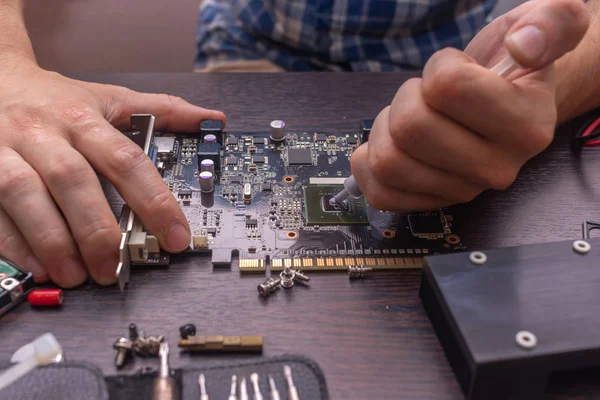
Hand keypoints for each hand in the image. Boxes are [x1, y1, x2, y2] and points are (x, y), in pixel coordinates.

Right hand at [0, 56, 224, 286]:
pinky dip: (14, 241)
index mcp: (84, 118)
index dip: (154, 200)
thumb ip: (162, 109)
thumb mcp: (110, 98)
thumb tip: (212, 117)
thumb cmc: (58, 99)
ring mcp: (5, 151)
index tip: (175, 237)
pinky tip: (39, 266)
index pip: (126, 160)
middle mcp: (44, 133)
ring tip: (77, 275)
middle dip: (96, 229)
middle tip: (114, 267)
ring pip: (25, 195)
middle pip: (73, 180)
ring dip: (52, 240)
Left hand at [351, 0, 588, 210]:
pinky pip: (379, 192)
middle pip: (410, 127)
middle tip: (430, 96)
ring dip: (387, 129)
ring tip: (413, 118)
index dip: (440, 66)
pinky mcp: (430, 203)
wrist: (506, 99)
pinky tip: (391, 144)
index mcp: (526, 127)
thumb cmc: (512, 64)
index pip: (446, 87)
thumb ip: (549, 23)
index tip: (457, 69)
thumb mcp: (541, 26)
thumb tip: (523, 46)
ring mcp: (461, 191)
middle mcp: (497, 169)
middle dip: (408, 97)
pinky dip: (370, 164)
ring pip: (388, 161)